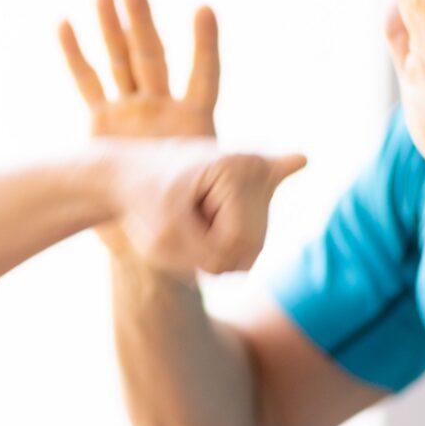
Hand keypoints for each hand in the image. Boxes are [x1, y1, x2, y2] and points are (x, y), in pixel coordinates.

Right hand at [60, 0, 238, 260]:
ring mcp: (131, 109)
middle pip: (152, 56)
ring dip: (110, 28)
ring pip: (119, 61)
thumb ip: (261, 170)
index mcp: (195, 119)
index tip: (203, 9)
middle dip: (142, 22)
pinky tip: (65, 22)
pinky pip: (87, 83)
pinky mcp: (102, 120)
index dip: (204, 45)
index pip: (202, 75)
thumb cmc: (192, 211)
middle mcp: (163, 105)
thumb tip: (304, 159)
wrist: (148, 234)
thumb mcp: (226, 186)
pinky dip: (76, 55)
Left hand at [103, 140, 307, 276]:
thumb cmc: (142, 204)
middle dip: (214, 248)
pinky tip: (299, 159)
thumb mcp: (165, 242)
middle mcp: (252, 163)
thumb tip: (249, 266)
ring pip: (253, 244)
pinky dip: (283, 170)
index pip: (238, 244)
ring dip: (220, 243)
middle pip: (252, 246)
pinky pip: (278, 173)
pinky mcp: (248, 172)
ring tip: (193, 212)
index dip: (204, 250)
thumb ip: (211, 255)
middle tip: (183, 219)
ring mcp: (252, 166)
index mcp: (235, 172)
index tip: (178, 224)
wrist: (124, 174)